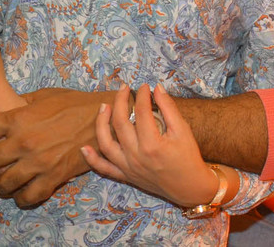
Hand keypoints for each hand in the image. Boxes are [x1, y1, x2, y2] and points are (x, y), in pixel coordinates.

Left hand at [0, 87, 105, 207]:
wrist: (104, 119)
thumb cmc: (75, 104)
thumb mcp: (45, 96)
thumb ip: (23, 103)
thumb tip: (9, 108)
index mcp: (19, 119)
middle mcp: (23, 142)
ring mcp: (37, 162)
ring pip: (4, 183)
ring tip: (1, 182)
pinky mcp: (53, 177)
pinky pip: (28, 196)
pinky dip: (21, 198)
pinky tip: (21, 194)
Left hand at [82, 84, 217, 207]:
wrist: (190, 187)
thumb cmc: (188, 157)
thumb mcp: (183, 130)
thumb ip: (169, 108)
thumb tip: (157, 88)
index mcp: (152, 144)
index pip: (142, 112)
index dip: (142, 95)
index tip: (144, 86)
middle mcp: (136, 156)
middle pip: (120, 123)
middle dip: (120, 101)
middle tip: (124, 88)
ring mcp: (128, 167)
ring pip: (106, 143)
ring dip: (101, 123)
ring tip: (104, 106)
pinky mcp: (126, 176)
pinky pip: (104, 168)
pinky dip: (92, 159)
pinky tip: (84, 148)